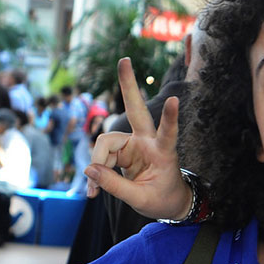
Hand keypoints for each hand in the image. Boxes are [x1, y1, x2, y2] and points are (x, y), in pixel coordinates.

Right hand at [85, 58, 191, 219]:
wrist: (168, 203)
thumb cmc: (162, 199)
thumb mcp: (141, 199)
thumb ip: (114, 185)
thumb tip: (89, 169)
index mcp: (164, 152)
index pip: (168, 132)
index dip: (170, 117)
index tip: (175, 99)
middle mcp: (148, 141)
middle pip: (136, 109)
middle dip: (129, 85)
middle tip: (124, 60)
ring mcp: (134, 143)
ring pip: (105, 144)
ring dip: (97, 166)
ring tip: (94, 191)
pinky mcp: (122, 150)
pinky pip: (101, 157)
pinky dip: (96, 174)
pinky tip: (93, 190)